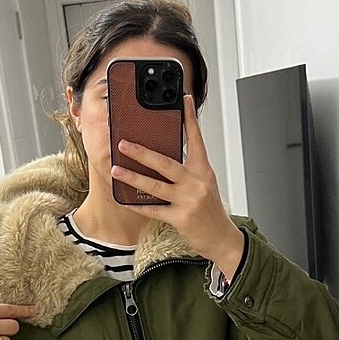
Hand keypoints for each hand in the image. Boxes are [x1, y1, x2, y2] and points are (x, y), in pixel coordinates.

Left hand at [110, 95, 244, 278]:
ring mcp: (188, 201)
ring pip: (155, 185)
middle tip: (124, 144)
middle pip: (166, 163)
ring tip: (116, 170)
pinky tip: (125, 200)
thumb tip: (164, 158)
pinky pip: (154, 209)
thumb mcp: (205, 185)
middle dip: (142, 152)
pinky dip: (138, 205)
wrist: (222, 238)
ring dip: (133, 177)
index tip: (184, 100)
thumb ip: (189, 171)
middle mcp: (196, 183)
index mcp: (204, 171)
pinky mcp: (180, 218)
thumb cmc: (211, 211)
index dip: (190, 119)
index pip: (196, 140)